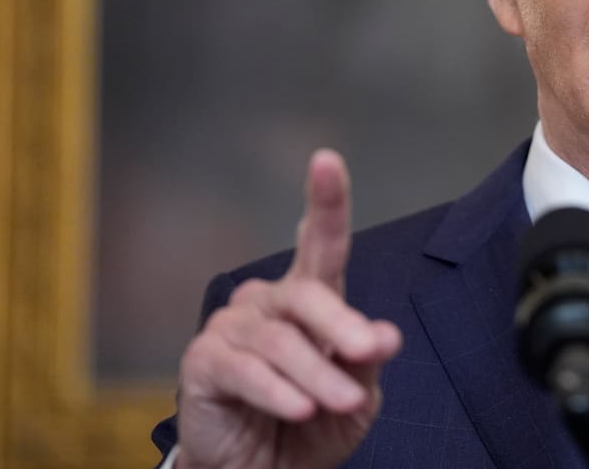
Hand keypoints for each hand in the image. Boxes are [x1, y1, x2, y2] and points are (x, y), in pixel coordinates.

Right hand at [175, 150, 402, 468]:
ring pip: (283, 342)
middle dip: (342, 325)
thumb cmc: (311, 426)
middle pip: (309, 295)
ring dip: (317, 374)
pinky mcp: (203, 362)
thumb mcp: (353, 397)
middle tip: (368, 352)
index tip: (326, 161)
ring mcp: (232, 327)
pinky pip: (246, 370)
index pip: (322, 243)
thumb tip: (385, 336)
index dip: (325, 200)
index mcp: (310, 300)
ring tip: (339, 403)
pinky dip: (278, 390)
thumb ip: (365, 363)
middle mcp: (269, 302)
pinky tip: (299, 408)